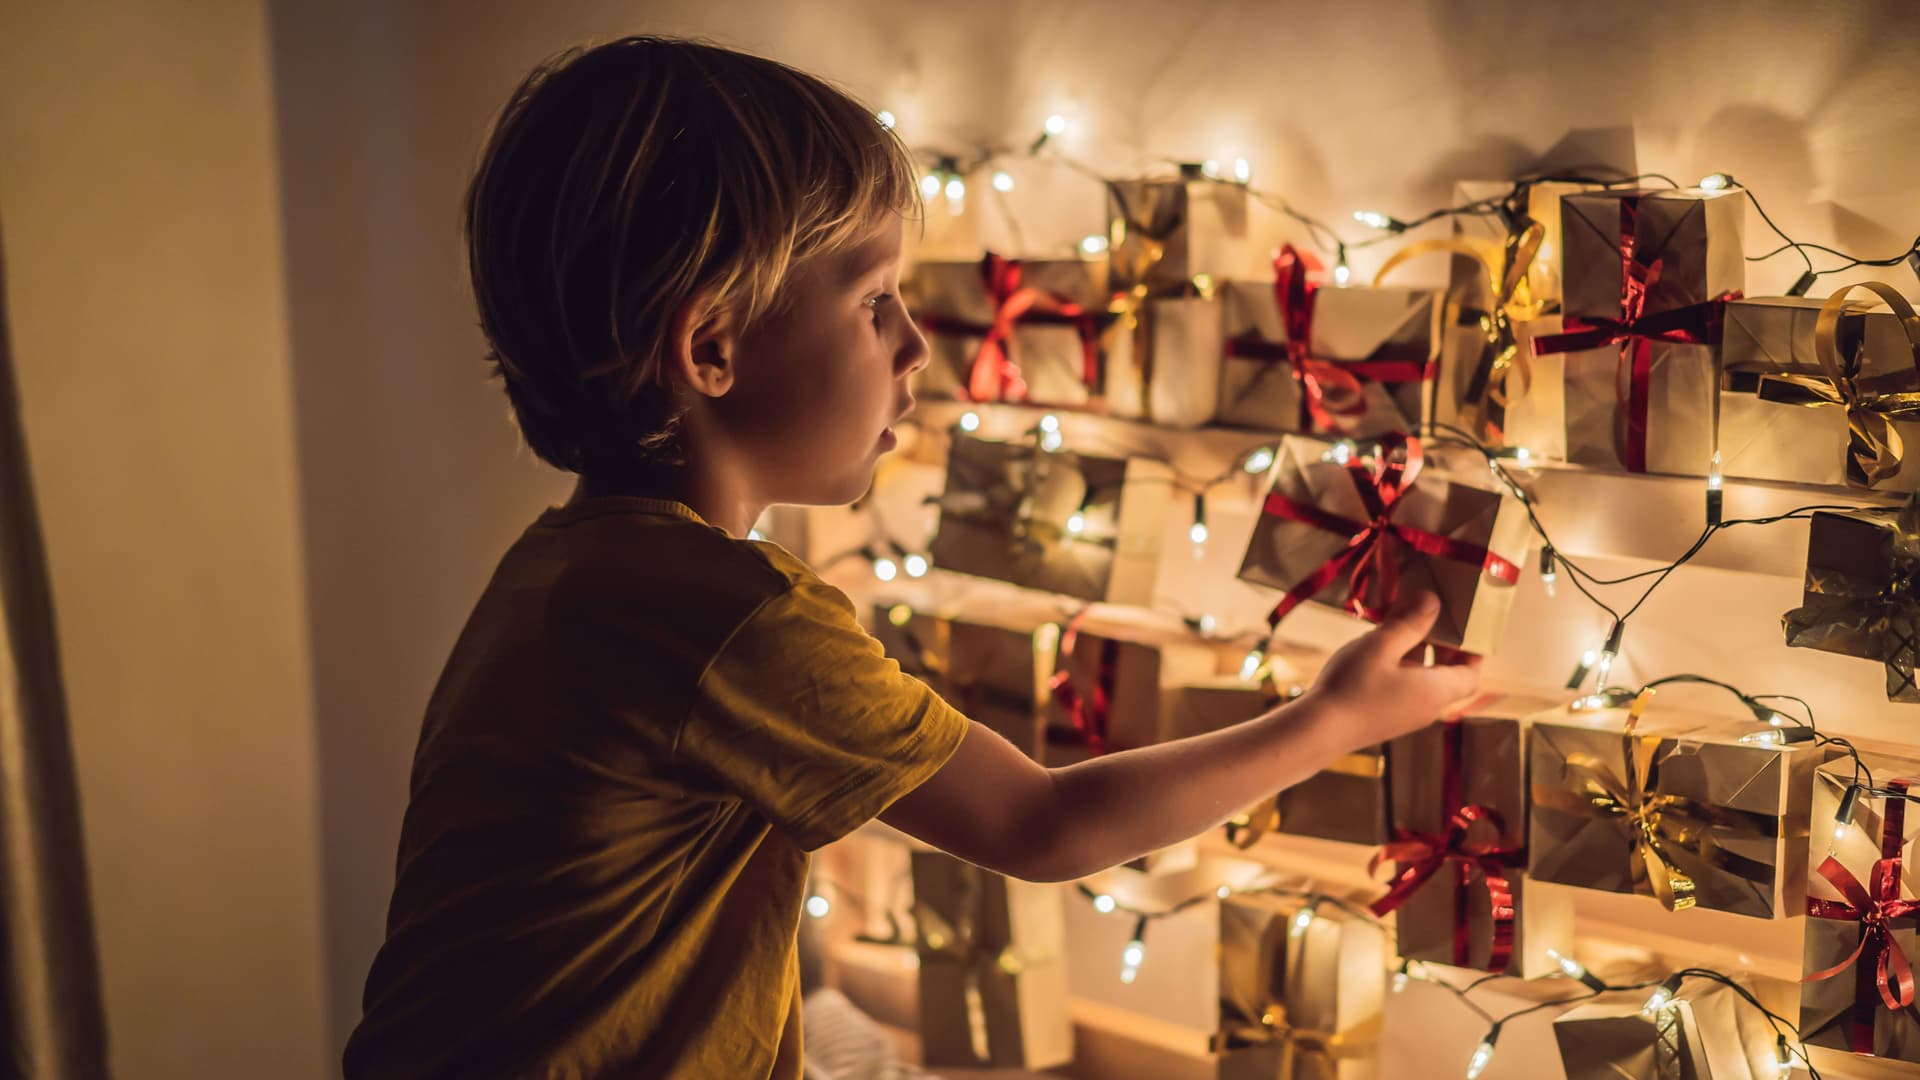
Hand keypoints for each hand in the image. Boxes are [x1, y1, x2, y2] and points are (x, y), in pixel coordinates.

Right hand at [1296, 590, 1482, 751]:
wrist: (1317, 731)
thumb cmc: (1352, 686)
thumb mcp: (1381, 646)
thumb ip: (1410, 623)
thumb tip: (1433, 601)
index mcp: (1434, 691)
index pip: (1471, 674)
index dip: (1472, 650)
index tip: (1465, 626)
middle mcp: (1426, 708)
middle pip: (1448, 676)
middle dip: (1444, 646)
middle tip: (1431, 618)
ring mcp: (1405, 716)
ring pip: (1424, 681)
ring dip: (1419, 654)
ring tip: (1400, 627)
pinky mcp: (1385, 719)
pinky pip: (1406, 690)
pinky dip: (1402, 667)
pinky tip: (1378, 651)